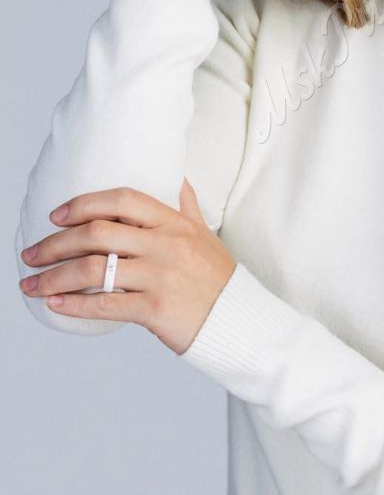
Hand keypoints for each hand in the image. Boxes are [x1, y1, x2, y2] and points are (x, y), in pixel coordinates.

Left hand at [18, 179, 235, 355]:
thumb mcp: (204, 233)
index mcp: (175, 223)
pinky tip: (55, 304)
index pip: (123, 200)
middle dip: (55, 243)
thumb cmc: (217, 277)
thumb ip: (186, 205)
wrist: (239, 319)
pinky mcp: (155, 309)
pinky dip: (73, 304)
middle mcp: (166, 244)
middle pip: (98, 233)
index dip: (84, 203)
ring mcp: (160, 276)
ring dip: (54, 276)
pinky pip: (104, 305)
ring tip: (31, 284)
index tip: (57, 216)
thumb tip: (176, 177)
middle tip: (31, 254)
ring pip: (94, 269)